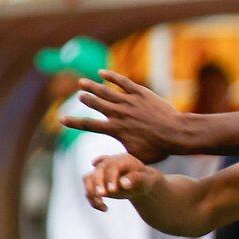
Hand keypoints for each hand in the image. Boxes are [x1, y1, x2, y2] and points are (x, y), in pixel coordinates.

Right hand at [61, 71, 187, 164]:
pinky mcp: (140, 92)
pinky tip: (102, 72)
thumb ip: (117, 159)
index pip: (89, 125)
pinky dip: (110, 76)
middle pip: (95, 104)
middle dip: (86, 99)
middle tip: (80, 95)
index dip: (74, 122)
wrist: (176, 133)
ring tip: (82, 82)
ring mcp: (128, 101)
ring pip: (105, 91)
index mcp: (116, 129)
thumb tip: (99, 165)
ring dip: (92, 86)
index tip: (61, 119)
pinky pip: (122, 81)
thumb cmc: (159, 149)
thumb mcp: (136, 158)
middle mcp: (118, 113)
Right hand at [83, 153, 158, 211]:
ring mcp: (101, 171)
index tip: (112, 190)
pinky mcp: (97, 181)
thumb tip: (123, 183)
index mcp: (123, 160)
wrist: (140, 183)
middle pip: (97, 170)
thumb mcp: (146, 180)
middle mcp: (109, 163)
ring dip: (91, 192)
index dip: (110, 177)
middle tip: (102, 196)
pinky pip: (88, 188)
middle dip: (98, 183)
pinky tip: (104, 208)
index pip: (112, 165)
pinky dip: (92, 198)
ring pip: (88, 178)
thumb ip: (136, 179)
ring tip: (102, 205)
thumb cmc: (144, 181)